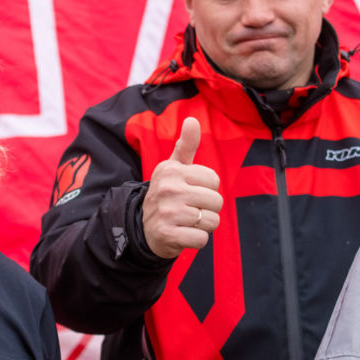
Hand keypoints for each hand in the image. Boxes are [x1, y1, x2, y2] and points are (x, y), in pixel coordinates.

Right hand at [142, 117, 222, 258]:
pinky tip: (184, 234)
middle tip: (190, 210)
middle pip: (216, 201)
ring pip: (212, 221)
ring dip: (203, 226)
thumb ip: (186, 145)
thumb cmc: (167, 194)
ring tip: (187, 222)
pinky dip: (197, 240)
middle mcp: (168, 189)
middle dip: (208, 209)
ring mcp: (167, 212)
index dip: (207, 189)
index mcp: (172, 170)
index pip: (214, 180)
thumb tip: (193, 119)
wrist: (142, 228)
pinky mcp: (168, 234)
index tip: (191, 191)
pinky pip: (202, 239)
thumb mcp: (173, 168)